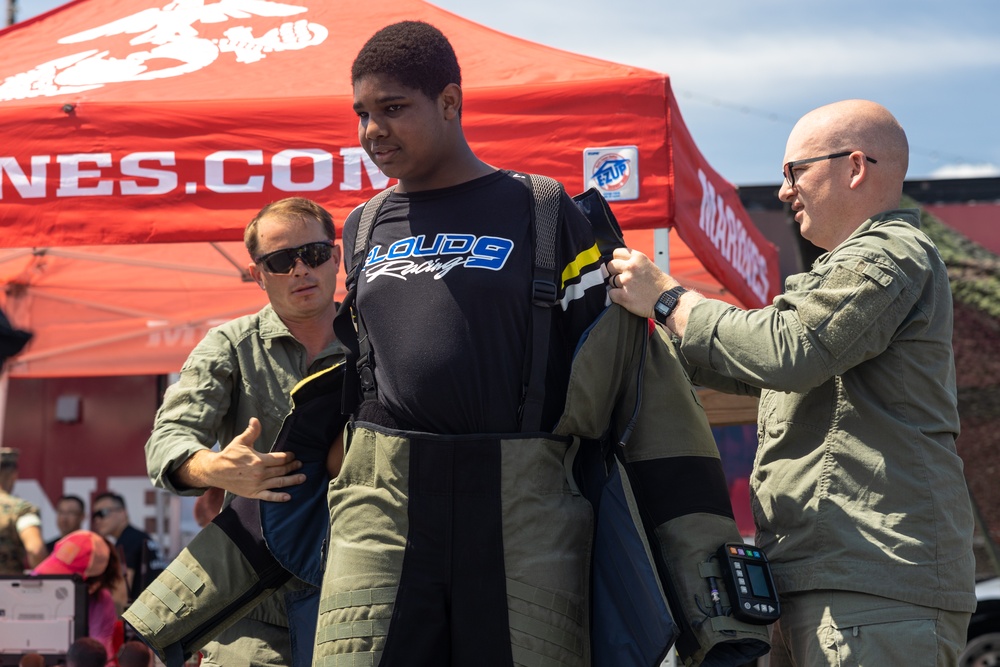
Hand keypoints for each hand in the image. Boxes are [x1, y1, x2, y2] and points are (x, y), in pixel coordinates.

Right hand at [177, 418, 305, 501]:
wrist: (215, 471)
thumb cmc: (229, 455)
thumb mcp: (240, 441)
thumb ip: (251, 431)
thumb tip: (255, 419)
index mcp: (259, 460)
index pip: (279, 458)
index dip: (288, 456)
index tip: (293, 455)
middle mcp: (260, 473)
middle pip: (282, 470)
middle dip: (292, 466)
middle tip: (300, 464)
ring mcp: (257, 485)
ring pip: (279, 482)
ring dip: (292, 480)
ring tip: (302, 477)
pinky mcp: (253, 493)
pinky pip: (269, 496)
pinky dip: (279, 497)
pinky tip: (288, 497)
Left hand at [606, 248, 675, 317]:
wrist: (669, 301)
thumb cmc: (662, 285)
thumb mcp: (650, 266)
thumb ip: (635, 263)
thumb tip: (622, 264)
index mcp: (638, 258)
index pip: (616, 252)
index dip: (617, 260)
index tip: (620, 266)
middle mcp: (631, 267)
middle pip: (610, 266)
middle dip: (614, 272)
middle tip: (623, 279)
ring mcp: (626, 281)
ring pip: (610, 280)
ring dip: (616, 285)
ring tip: (628, 290)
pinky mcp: (623, 296)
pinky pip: (611, 293)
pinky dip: (616, 296)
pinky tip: (625, 297)